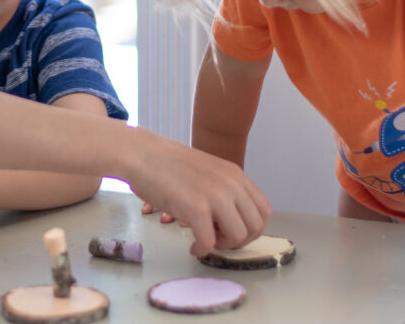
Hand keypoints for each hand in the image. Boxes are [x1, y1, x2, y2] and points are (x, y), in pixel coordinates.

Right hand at [125, 132, 270, 256]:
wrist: (141, 154)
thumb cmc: (166, 163)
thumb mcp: (207, 170)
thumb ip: (223, 188)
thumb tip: (230, 216)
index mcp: (235, 175)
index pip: (264, 210)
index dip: (252, 228)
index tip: (232, 232)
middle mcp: (231, 184)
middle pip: (255, 226)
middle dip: (239, 241)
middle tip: (219, 240)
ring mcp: (215, 196)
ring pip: (237, 236)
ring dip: (223, 246)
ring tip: (205, 241)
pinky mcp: (195, 208)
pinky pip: (209, 242)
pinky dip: (202, 250)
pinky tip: (192, 246)